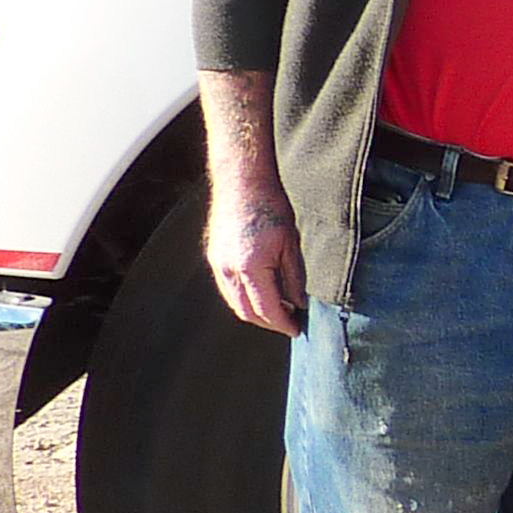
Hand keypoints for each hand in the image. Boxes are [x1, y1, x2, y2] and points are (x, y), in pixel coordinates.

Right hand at [204, 182, 304, 336]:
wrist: (243, 183)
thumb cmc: (271, 208)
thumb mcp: (291, 244)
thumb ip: (294, 278)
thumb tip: (298, 303)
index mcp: (251, 268)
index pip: (267, 309)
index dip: (283, 324)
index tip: (297, 329)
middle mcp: (229, 270)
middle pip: (247, 312)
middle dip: (269, 323)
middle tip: (290, 322)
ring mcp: (217, 264)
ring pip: (235, 302)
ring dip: (255, 312)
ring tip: (279, 310)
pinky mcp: (214, 257)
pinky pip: (228, 289)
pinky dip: (244, 298)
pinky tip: (262, 293)